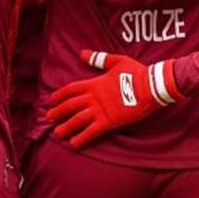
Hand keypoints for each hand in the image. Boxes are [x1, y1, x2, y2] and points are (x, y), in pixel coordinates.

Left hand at [45, 50, 181, 148]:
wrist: (151, 86)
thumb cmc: (136, 72)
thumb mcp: (116, 61)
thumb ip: (98, 59)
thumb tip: (82, 53)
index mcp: (94, 83)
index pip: (71, 89)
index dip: (59, 95)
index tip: (51, 100)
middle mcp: (93, 98)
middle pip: (70, 106)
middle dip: (58, 112)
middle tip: (47, 118)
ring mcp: (100, 111)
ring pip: (77, 120)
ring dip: (66, 127)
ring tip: (57, 133)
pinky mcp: (109, 122)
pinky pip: (91, 132)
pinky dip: (81, 138)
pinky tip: (74, 144)